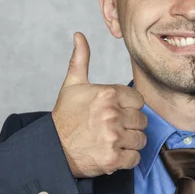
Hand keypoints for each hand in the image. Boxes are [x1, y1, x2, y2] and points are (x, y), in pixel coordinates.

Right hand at [51, 32, 146, 178]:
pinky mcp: (113, 158)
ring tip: (113, 141)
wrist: (52, 149)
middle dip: (130, 125)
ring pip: (141, 139)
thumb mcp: (72, 85)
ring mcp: (113, 137)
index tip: (117, 113)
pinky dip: (127, 158)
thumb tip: (79, 35)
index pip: (138, 100)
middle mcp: (112, 114)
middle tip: (114, 129)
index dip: (129, 108)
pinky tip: (114, 153)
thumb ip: (80, 59)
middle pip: (142, 120)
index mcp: (107, 94)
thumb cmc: (65, 117)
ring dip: (130, 142)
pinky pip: (135, 158)